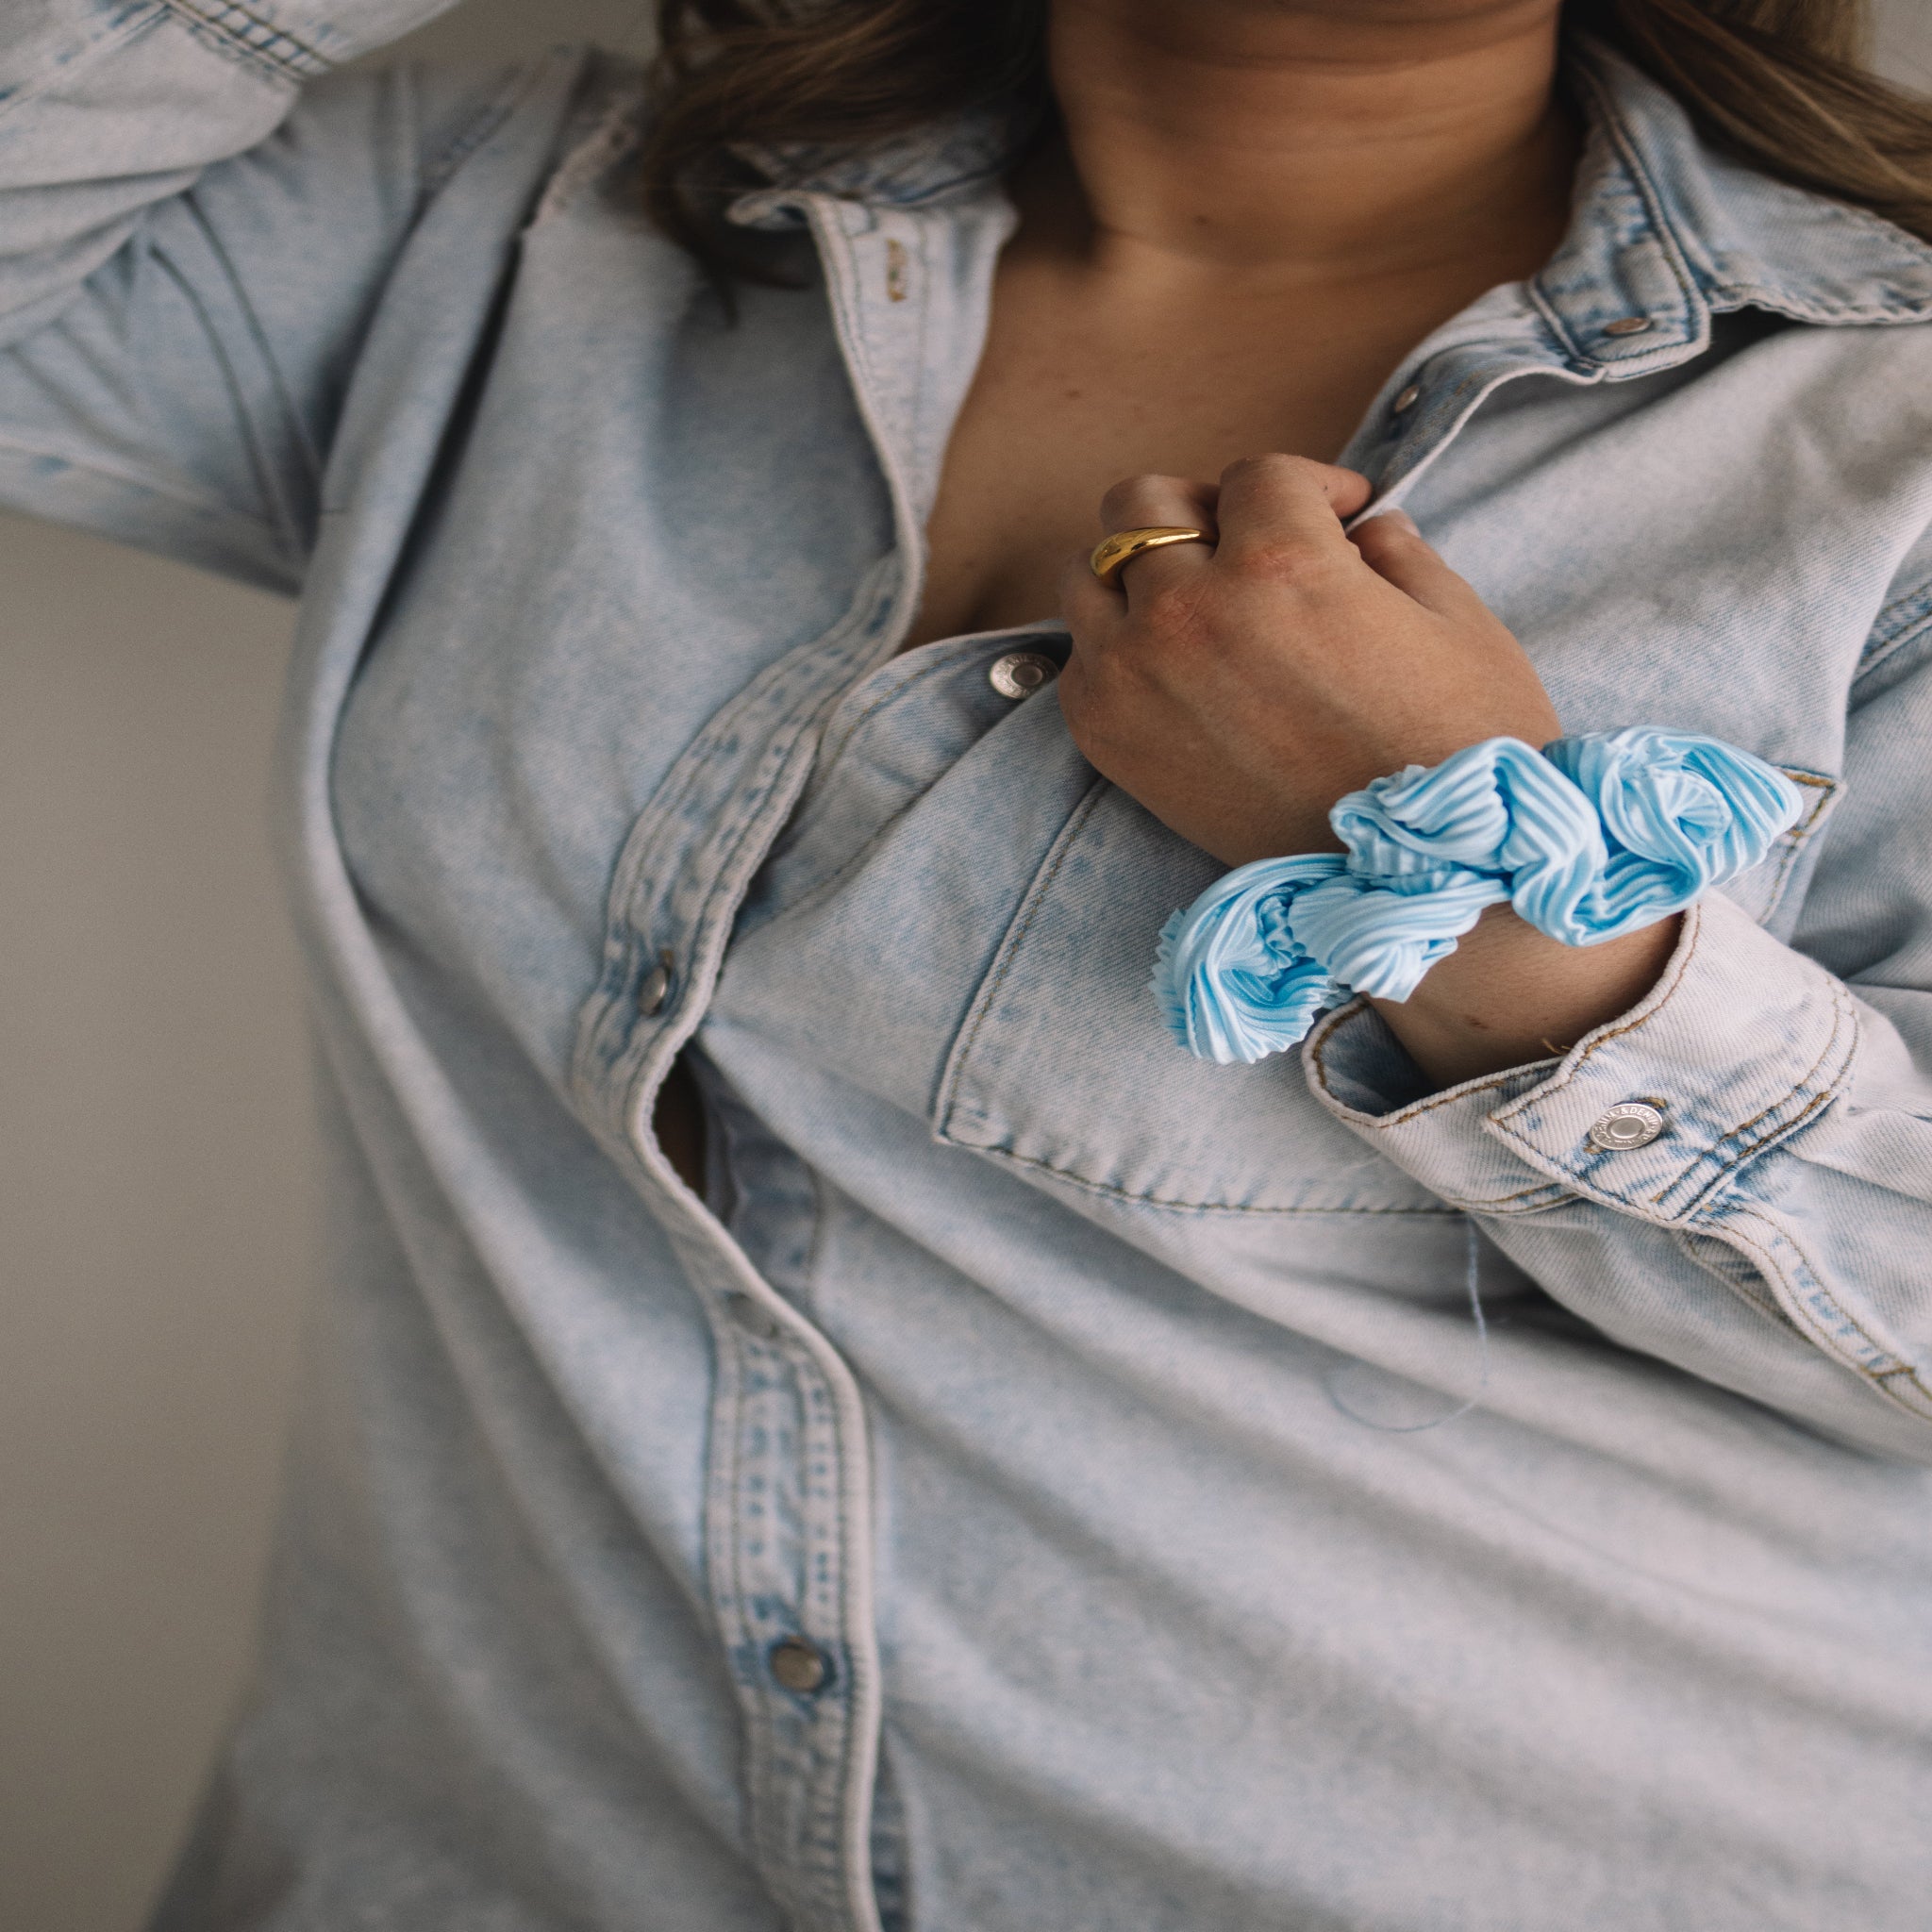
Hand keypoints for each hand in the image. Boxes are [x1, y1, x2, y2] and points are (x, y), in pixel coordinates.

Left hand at [1056, 453, 1676, 1085]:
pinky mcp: (1108, 739)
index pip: (1259, 475)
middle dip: (1203, 509)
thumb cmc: (1462, 751)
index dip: (1311, 489)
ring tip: (1202, 606)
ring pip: (1091, 574)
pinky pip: (1081, 657)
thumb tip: (1355, 521)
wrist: (1425, 883)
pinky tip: (1181, 673)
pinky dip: (1117, 649)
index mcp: (1281, 559)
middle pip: (1144, 503)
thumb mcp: (1456, 619)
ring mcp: (1135, 675)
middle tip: (1250, 545)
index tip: (1339, 517)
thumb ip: (1393, 545)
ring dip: (1141, 574)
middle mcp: (1190, 608)